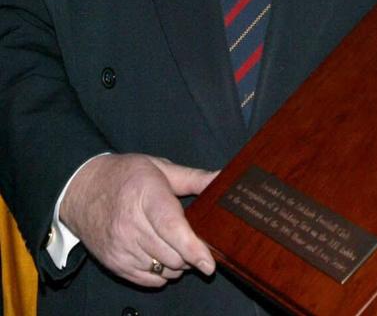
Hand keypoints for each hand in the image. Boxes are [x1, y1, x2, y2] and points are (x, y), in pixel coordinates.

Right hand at [59, 153, 217, 285]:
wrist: (82, 189)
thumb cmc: (126, 175)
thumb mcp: (159, 167)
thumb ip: (193, 178)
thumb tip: (223, 179)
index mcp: (146, 195)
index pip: (172, 228)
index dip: (193, 248)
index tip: (209, 263)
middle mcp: (131, 224)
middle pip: (171, 254)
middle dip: (190, 254)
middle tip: (193, 241)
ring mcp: (121, 247)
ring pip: (162, 270)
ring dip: (177, 265)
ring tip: (176, 246)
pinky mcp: (114, 263)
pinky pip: (147, 280)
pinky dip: (161, 274)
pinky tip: (161, 256)